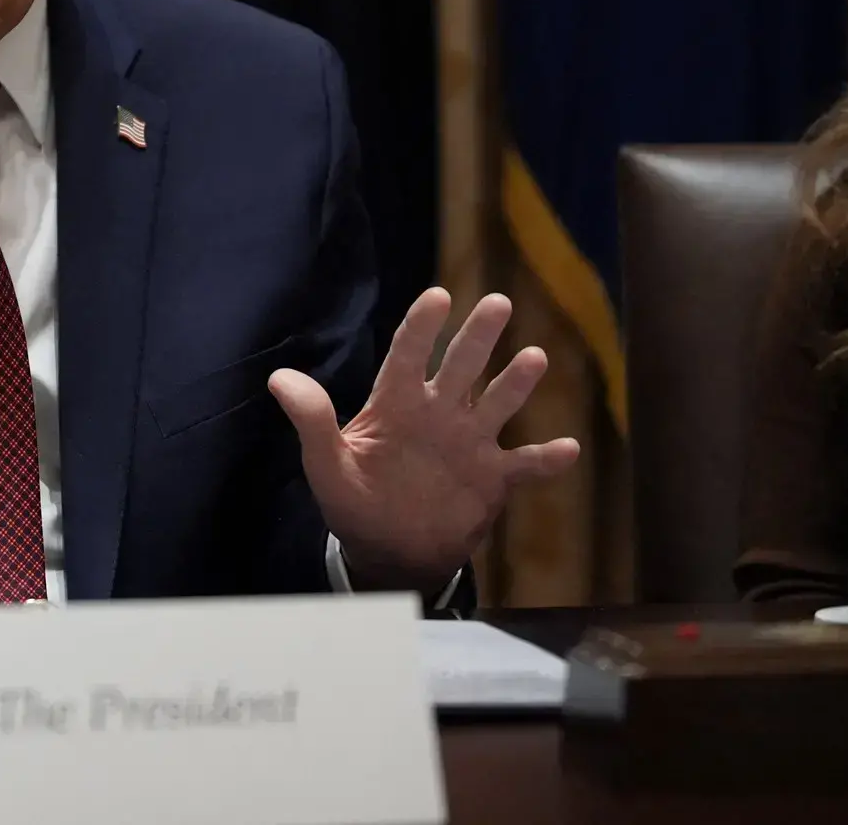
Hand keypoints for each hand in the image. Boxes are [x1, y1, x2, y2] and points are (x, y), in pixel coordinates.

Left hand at [269, 288, 578, 592]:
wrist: (389, 552)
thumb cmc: (354, 501)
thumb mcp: (325, 464)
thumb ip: (312, 421)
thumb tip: (278, 378)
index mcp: (396, 405)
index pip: (408, 356)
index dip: (421, 327)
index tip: (437, 296)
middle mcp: (438, 414)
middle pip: (461, 366)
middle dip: (477, 336)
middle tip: (497, 302)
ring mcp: (469, 444)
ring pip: (497, 403)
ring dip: (515, 382)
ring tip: (534, 356)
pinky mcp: (492, 479)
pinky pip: (525, 465)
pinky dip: (546, 460)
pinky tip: (569, 449)